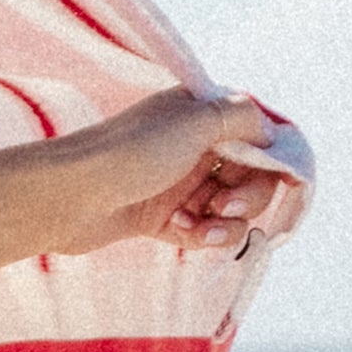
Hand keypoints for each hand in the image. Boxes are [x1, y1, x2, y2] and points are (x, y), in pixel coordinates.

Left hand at [46, 85, 306, 257]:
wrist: (69, 195)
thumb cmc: (130, 151)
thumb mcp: (193, 121)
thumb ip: (241, 117)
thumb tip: (271, 126)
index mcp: (202, 115)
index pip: (261, 138)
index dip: (274, 163)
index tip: (281, 182)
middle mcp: (195, 147)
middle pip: (252, 178)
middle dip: (247, 197)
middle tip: (223, 205)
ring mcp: (181, 184)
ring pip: (231, 210)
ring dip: (224, 223)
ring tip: (198, 226)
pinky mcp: (166, 218)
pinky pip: (206, 231)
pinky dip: (202, 235)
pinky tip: (178, 232)